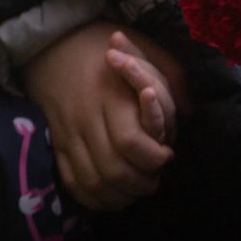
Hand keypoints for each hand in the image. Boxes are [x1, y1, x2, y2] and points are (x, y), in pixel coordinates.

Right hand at [22, 22, 174, 211]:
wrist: (50, 43)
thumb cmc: (102, 45)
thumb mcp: (143, 46)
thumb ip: (170, 73)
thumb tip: (191, 108)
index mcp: (110, 95)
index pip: (130, 142)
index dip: (153, 157)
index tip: (167, 154)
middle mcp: (86, 118)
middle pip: (113, 169)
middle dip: (141, 183)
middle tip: (154, 178)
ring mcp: (67, 133)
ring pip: (93, 181)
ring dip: (119, 195)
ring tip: (135, 190)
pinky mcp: (55, 143)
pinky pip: (71, 181)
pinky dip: (91, 197)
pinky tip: (109, 195)